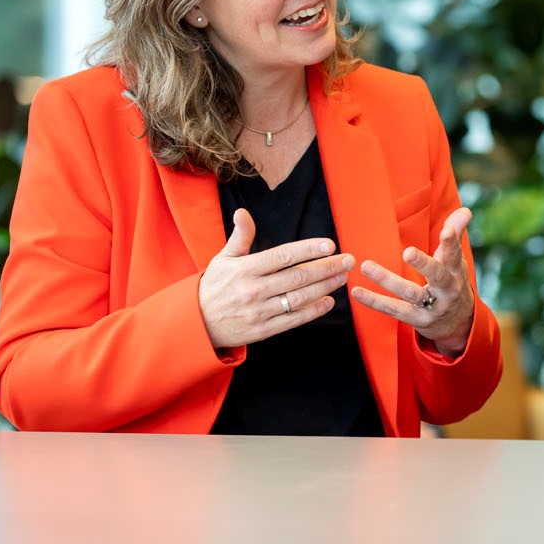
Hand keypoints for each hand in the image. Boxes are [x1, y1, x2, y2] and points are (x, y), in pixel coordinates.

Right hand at [199, 209, 355, 349]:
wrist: (195, 324)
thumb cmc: (213, 287)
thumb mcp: (222, 259)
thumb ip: (240, 237)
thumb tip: (243, 213)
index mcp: (244, 269)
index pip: (282, 256)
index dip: (308, 250)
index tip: (330, 245)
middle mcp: (253, 290)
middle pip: (297, 277)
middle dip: (327, 268)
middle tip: (348, 260)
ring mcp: (258, 312)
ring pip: (299, 298)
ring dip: (325, 287)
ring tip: (343, 277)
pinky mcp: (262, 330)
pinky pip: (293, 320)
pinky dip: (313, 311)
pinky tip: (329, 301)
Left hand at [353, 207, 474, 356]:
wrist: (458, 324)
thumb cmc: (453, 282)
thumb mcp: (457, 261)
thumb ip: (456, 234)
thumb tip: (466, 210)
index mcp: (456, 271)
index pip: (454, 254)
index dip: (451, 242)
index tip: (446, 230)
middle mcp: (447, 290)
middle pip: (437, 275)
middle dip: (423, 263)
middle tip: (407, 251)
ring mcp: (432, 307)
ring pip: (410, 293)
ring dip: (387, 280)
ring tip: (366, 265)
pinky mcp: (417, 320)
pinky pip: (393, 309)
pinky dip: (374, 301)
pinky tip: (357, 291)